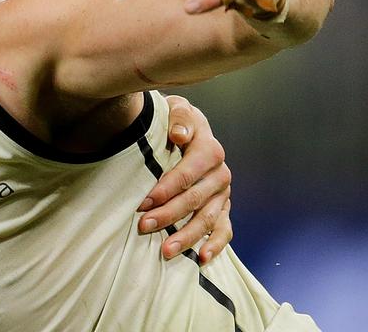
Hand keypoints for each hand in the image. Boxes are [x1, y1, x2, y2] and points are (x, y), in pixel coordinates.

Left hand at [136, 95, 232, 263]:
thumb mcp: (177, 109)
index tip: (143, 203)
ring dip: (187, 236)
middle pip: (194, 200)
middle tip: (144, 226)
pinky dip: (215, 245)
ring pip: (207, 219)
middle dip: (168, 216)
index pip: (187, 174)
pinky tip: (201, 258)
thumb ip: (179, 117)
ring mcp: (223, 194)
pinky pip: (224, 230)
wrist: (187, 127)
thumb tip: (179, 134)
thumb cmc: (176, 121)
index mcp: (210, 150)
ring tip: (165, 251)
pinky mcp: (223, 208)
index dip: (165, 190)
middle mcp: (220, 174)